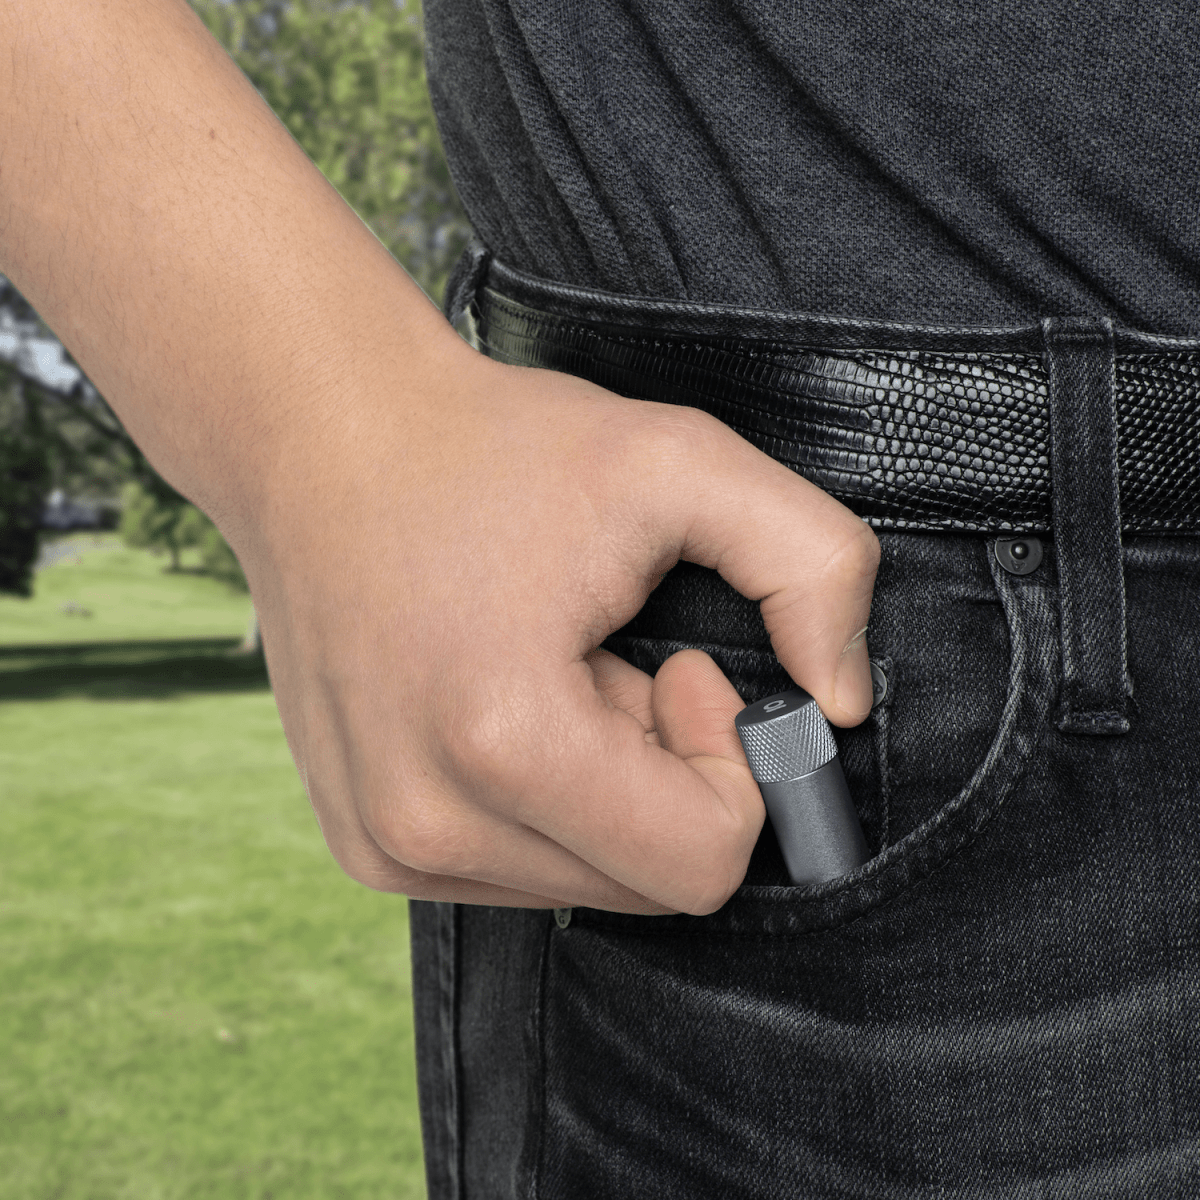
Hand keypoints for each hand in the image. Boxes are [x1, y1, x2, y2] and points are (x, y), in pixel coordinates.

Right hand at [0, 0, 877, 915]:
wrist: (320, 440)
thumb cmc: (492, 448)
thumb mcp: (680, 461)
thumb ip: (814, 565)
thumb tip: (844, 703)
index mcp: (501, 743)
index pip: (701, 865)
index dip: (728, 763)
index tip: (679, 665)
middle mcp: (424, 825)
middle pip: (648, 885)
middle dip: (665, 777)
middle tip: (611, 660)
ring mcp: (384, 848)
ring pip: (588, 885)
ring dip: (604, 790)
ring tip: (546, 675)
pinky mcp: (368, 847)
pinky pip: (522, 872)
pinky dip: (546, 803)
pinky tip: (501, 707)